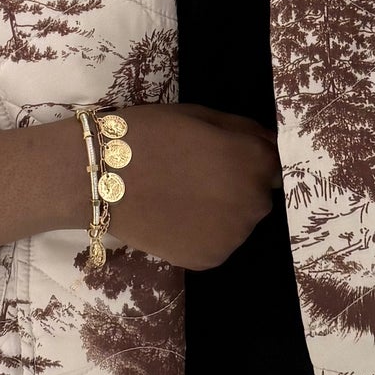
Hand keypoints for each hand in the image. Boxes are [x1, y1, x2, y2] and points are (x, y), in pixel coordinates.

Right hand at [103, 103, 279, 268]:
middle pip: (258, 196)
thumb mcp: (201, 115)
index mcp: (255, 161)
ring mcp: (233, 236)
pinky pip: (216, 244)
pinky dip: (202, 234)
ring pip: (238, 223)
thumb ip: (244, 130)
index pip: (273, 164)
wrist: (100, 177)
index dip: (247, 160)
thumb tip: (269, 142)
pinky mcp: (209, 259)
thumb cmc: (149, 135)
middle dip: (237, 188)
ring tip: (182, 199)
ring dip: (221, 213)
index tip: (221, 159)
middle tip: (195, 179)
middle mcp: (254, 202)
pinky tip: (175, 219)